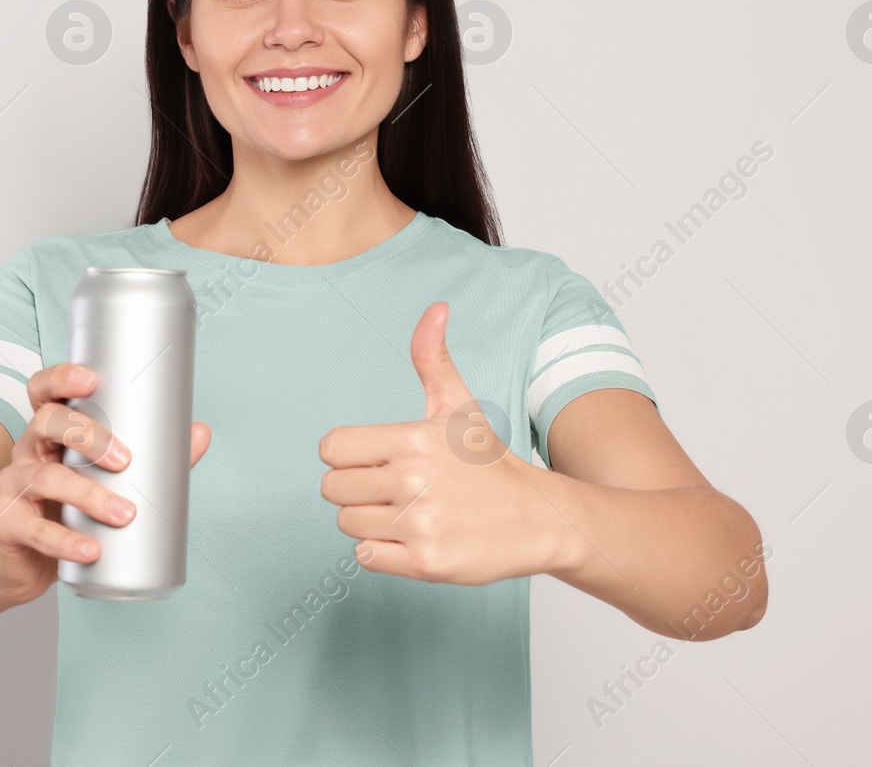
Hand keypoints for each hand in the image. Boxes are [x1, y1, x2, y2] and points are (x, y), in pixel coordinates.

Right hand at [0, 363, 212, 603]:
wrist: (19, 565)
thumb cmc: (64, 513)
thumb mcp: (102, 483)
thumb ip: (152, 459)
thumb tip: (200, 432)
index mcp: (50, 434)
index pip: (44, 392)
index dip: (61, 379)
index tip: (91, 379)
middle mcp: (28, 451)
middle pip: (46, 423)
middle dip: (87, 435)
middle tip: (124, 460)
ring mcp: (12, 487)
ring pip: (46, 478)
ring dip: (89, 495)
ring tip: (124, 514)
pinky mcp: (5, 524)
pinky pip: (33, 529)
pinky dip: (64, 541)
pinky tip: (90, 550)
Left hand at [319, 302, 562, 584]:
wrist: (539, 518)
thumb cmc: (489, 463)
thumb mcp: (459, 406)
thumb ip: (433, 358)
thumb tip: (436, 308)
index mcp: (412, 439)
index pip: (332, 449)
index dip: (348, 455)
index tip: (376, 459)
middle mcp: (412, 480)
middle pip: (333, 489)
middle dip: (356, 489)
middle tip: (394, 488)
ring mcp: (419, 524)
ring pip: (347, 524)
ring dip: (370, 520)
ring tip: (408, 511)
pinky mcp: (426, 562)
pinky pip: (366, 558)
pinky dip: (382, 551)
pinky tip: (411, 536)